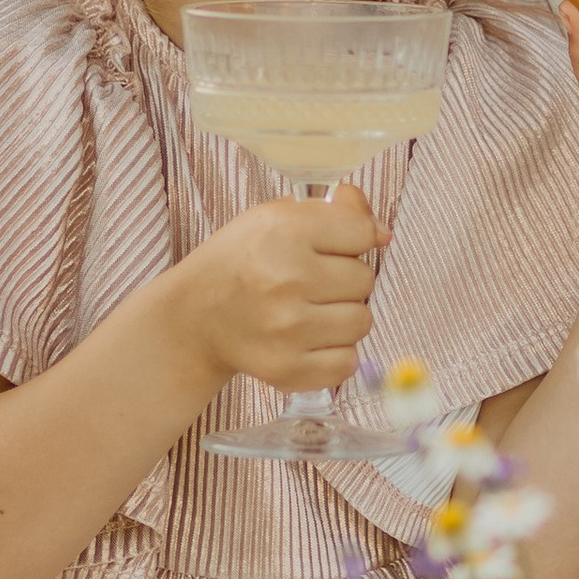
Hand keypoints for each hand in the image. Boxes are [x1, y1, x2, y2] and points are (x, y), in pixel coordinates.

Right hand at [167, 189, 384, 392]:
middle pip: (365, 279)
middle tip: (314, 282)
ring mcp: (288, 328)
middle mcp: (286, 279)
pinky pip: (347, 362)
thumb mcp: (275, 216)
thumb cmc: (241, 261)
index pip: (362, 233)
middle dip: (346, 279)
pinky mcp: (287, 367)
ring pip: (362, 322)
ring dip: (344, 317)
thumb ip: (333, 211)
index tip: (335, 245)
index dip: (354, 239)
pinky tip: (310, 340)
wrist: (196, 316)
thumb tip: (382, 232)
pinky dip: (334, 353)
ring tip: (312, 311)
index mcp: (283, 231)